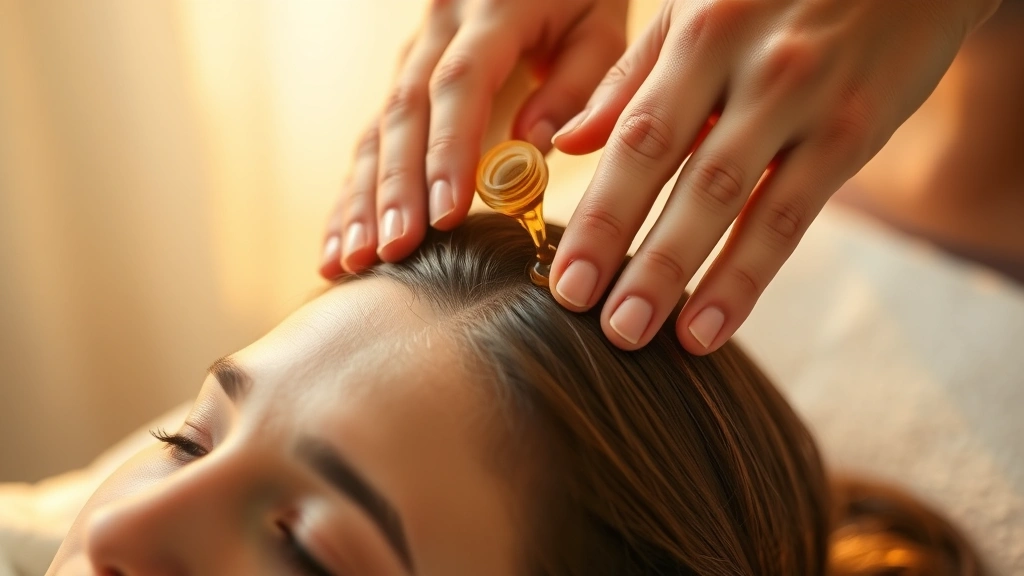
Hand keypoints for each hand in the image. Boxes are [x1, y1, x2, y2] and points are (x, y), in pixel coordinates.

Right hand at [320, 0, 627, 278]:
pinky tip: (337, 243)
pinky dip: (353, 194)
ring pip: (378, 127)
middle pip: (406, 110)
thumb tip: (537, 145)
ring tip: (353, 260)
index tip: (448, 212)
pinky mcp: (404, 78)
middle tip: (392, 250)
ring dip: (362, 198)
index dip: (449, 148)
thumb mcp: (602, 24)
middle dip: (396, 187)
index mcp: (493, 8)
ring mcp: (414, 53)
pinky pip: (372, 137)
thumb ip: (578, 83)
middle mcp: (440, 28)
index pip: (461, 82)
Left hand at [549, 0, 1000, 353]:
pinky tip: (713, 325)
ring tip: (643, 336)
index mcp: (702, 34)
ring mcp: (811, 101)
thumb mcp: (700, 7)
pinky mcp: (858, 130)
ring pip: (739, 203)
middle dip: (635, 257)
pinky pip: (795, 215)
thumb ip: (633, 76)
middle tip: (599, 325)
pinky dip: (751, 276)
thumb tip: (566, 142)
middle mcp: (754, 69)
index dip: (600, 215)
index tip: (564, 279)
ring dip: (688, 278)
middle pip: (682, 177)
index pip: (637, 139)